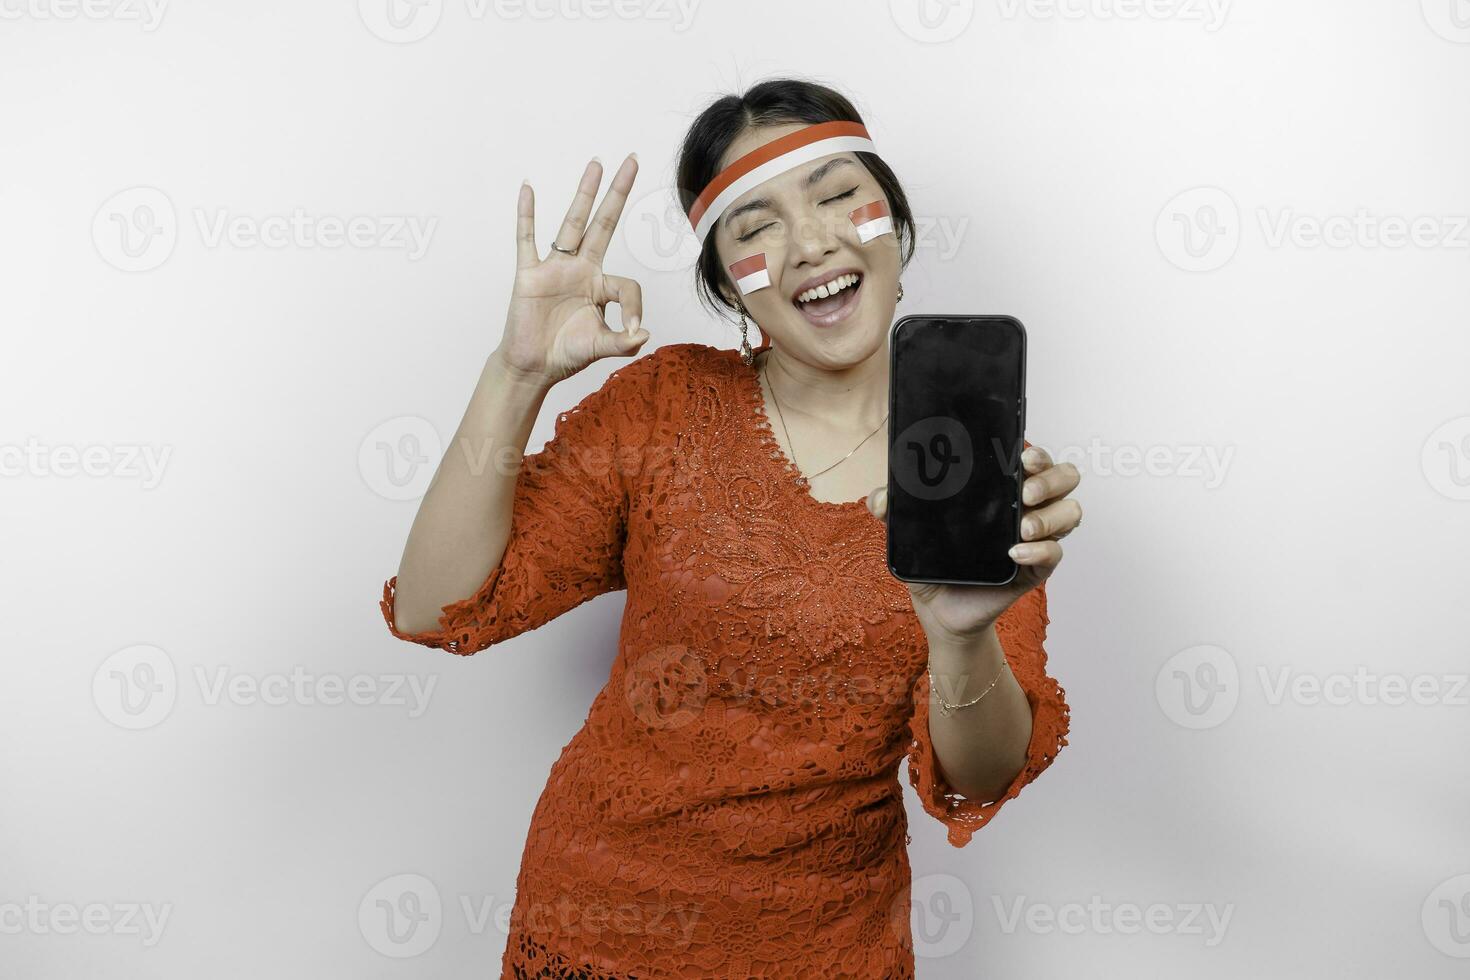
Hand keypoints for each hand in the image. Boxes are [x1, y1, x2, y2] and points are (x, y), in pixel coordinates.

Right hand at [495, 153, 649, 387]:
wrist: (532, 366)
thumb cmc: (565, 354)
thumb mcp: (600, 347)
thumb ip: (623, 343)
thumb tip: (643, 334)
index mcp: (600, 287)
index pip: (628, 285)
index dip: (634, 307)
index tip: (632, 329)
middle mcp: (581, 270)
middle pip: (604, 224)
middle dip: (618, 194)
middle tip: (632, 161)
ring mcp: (555, 268)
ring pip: (573, 223)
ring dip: (585, 193)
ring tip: (596, 163)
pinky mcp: (530, 274)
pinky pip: (527, 239)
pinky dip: (527, 214)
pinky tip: (528, 188)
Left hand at [865, 444, 1081, 644]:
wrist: (938, 610)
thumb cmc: (932, 562)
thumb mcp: (910, 534)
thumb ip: (893, 511)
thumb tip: (879, 498)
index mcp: (1001, 489)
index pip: (1033, 459)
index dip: (1037, 452)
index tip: (1022, 455)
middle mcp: (1026, 507)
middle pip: (1065, 478)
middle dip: (1052, 478)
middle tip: (1025, 490)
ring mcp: (1036, 538)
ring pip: (1071, 512)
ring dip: (1051, 515)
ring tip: (1023, 527)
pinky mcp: (1037, 569)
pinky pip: (1056, 554)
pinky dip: (1040, 551)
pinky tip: (1016, 554)